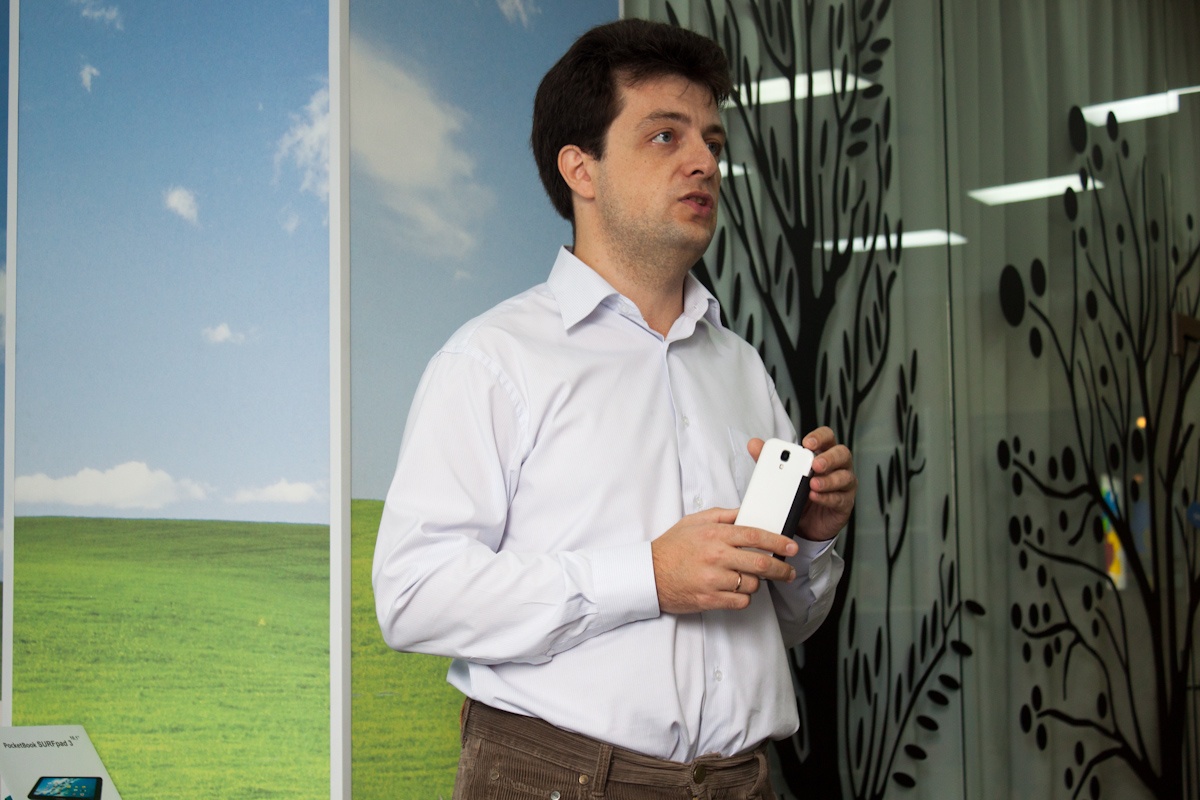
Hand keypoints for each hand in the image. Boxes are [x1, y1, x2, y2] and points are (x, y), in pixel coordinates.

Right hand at [651, 507, 799, 613]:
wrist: (649, 575)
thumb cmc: (671, 548)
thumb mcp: (694, 522)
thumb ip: (722, 515)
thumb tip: (745, 512)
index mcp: (715, 535)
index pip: (755, 535)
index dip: (778, 542)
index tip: (791, 547)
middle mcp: (716, 556)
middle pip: (761, 562)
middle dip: (781, 568)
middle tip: (788, 571)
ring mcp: (714, 580)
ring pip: (753, 584)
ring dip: (757, 582)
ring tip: (750, 578)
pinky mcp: (710, 599)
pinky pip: (741, 601)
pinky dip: (744, 597)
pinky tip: (737, 590)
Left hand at [748, 427, 855, 542]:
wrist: (804, 522)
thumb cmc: (798, 493)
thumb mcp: (781, 475)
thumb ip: (768, 459)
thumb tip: (754, 444)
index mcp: (823, 453)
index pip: (827, 437)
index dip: (819, 437)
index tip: (807, 443)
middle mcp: (837, 466)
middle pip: (842, 454)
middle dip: (828, 458)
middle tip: (814, 464)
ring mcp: (844, 485)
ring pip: (845, 477)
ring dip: (828, 480)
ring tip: (812, 484)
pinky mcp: (844, 503)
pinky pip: (840, 498)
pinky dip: (827, 497)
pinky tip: (815, 497)